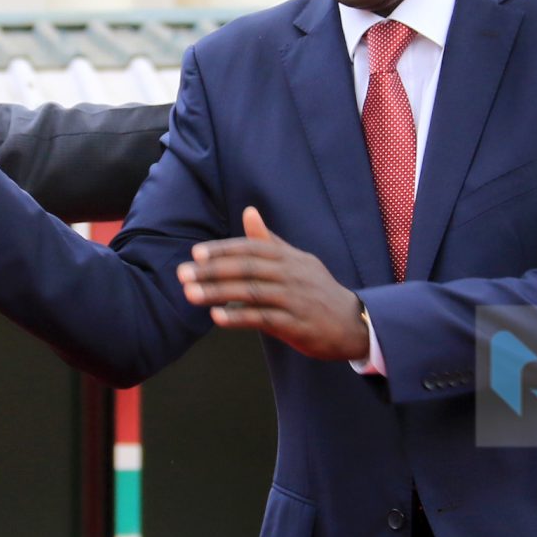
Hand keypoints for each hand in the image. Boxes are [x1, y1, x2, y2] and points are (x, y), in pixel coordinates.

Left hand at [177, 207, 369, 362]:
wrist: (353, 323)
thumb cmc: (318, 290)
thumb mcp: (298, 261)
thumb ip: (270, 240)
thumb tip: (248, 212)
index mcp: (289, 257)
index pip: (251, 248)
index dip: (222, 250)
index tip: (196, 254)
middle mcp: (291, 274)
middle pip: (247, 268)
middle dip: (212, 270)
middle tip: (182, 274)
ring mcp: (294, 299)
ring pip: (251, 292)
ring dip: (217, 293)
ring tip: (190, 294)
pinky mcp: (297, 324)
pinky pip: (263, 318)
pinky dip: (239, 317)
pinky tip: (217, 317)